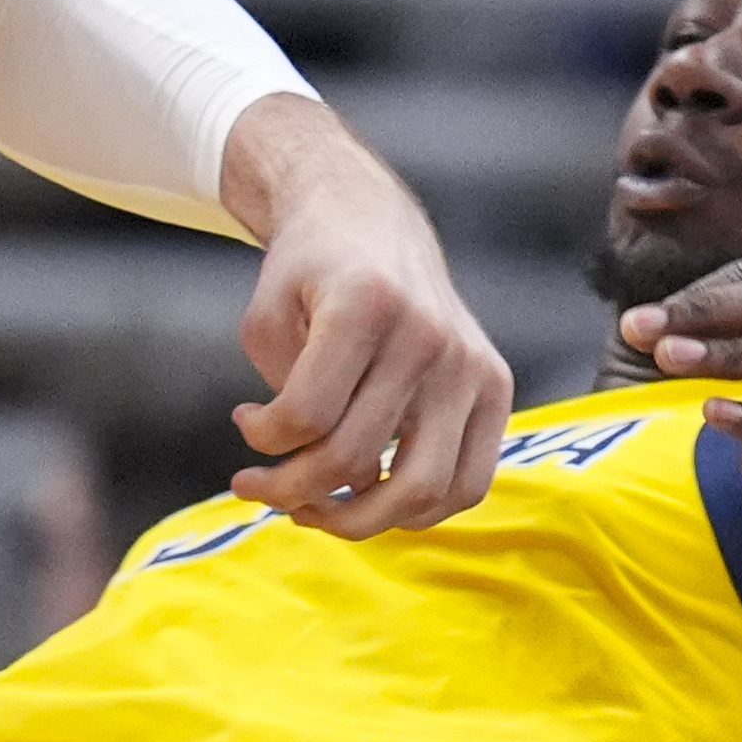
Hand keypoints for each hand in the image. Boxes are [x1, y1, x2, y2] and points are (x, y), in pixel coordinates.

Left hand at [224, 96, 513, 536]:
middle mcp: (428, 336)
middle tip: (260, 488)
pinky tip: (375, 499)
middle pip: (355, 459)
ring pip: (421, 489)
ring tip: (315, 509)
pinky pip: (469, 483)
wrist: (371, 221)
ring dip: (358, 520)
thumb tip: (312, 471)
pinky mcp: (495, 386)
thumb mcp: (267, 314)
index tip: (246, 422)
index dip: (262, 438)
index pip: (306, 415)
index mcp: (366, 304)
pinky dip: (421, 511)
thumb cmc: (310, 271)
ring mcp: (469, 364)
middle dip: (292, 491)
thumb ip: (281, 393)